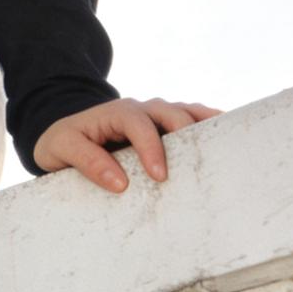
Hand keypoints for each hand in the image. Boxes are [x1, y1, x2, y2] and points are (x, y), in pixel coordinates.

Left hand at [32, 96, 223, 191]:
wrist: (65, 133)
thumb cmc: (63, 142)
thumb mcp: (62, 149)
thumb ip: (87, 162)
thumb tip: (120, 183)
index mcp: (116, 112)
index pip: (139, 125)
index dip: (151, 148)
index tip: (160, 176)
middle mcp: (140, 108)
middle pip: (171, 113)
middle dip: (187, 136)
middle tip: (199, 166)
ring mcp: (156, 114)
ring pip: (188, 111)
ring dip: (208, 125)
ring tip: (230, 142)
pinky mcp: (166, 124)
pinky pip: (192, 118)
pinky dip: (211, 123)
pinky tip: (230, 136)